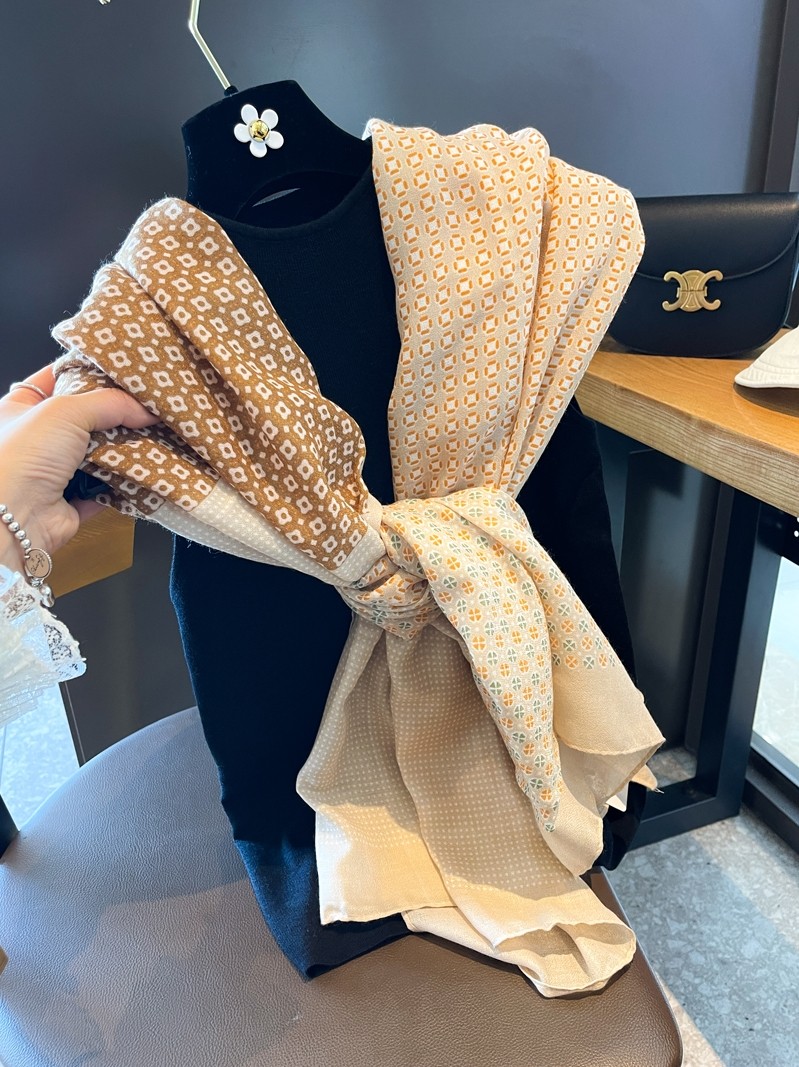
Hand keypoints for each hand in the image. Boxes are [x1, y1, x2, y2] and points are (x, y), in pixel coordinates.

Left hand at [0, 367, 157, 571]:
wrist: (11, 519)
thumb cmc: (22, 456)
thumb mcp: (65, 410)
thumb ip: (111, 403)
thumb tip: (147, 410)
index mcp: (19, 408)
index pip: (57, 380)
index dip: (88, 372)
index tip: (122, 371)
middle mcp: (35, 440)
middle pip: (84, 418)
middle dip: (115, 414)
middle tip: (148, 405)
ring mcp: (52, 472)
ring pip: (98, 454)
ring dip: (123, 449)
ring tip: (156, 435)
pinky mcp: (69, 503)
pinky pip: (104, 490)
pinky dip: (123, 484)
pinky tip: (145, 471)